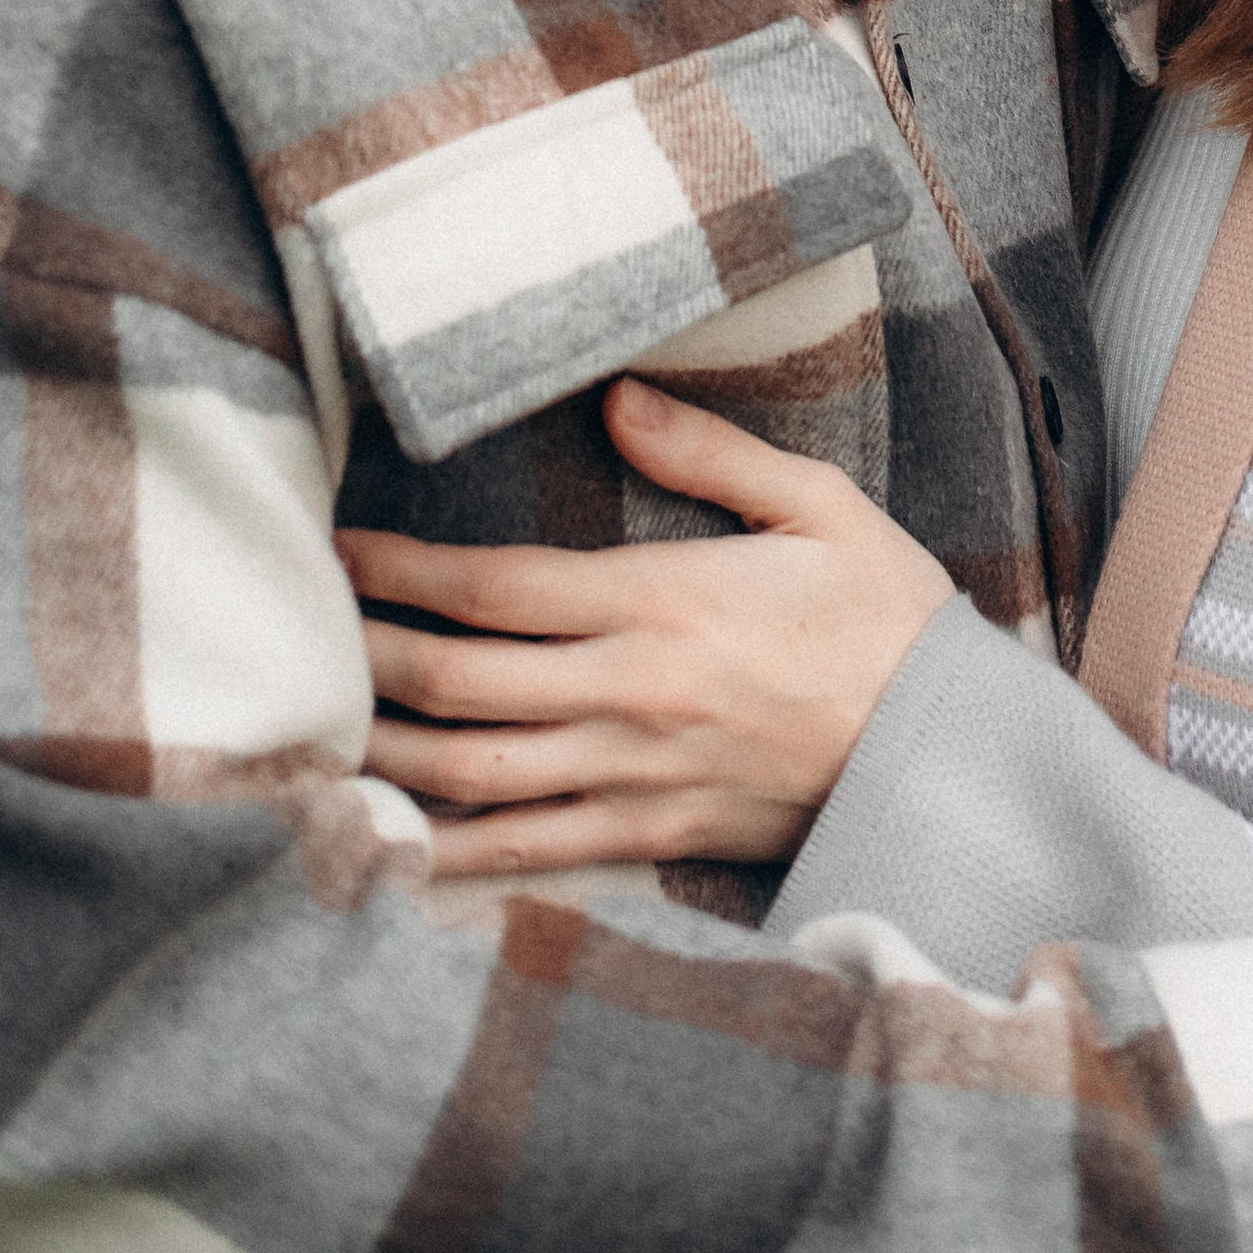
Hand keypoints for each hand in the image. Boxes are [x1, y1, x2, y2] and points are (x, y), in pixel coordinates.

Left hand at [340, 377, 954, 876]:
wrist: (950, 753)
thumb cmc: (887, 617)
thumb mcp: (818, 505)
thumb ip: (711, 451)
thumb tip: (617, 398)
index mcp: (664, 602)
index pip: (497, 587)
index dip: (402, 570)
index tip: (338, 552)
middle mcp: (631, 694)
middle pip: (460, 681)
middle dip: (368, 658)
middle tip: (301, 636)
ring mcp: (635, 775)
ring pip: (474, 773)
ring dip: (385, 752)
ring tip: (315, 732)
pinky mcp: (650, 835)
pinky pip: (529, 853)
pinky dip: (450, 854)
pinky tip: (390, 844)